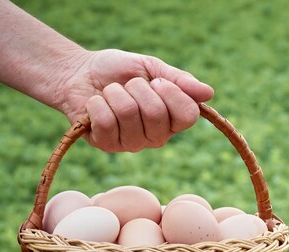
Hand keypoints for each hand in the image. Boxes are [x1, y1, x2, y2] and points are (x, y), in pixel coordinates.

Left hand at [56, 49, 213, 151]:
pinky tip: (95, 104)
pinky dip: (97, 103)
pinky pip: (106, 122)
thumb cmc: (118, 71)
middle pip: (157, 114)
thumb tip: (209, 93)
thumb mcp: (151, 67)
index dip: (172, 94)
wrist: (79, 73)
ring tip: (110, 93)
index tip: (157, 81)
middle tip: (128, 85)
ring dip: (115, 94)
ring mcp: (132, 144)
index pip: (189, 115)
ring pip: (129, 115)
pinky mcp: (107, 145)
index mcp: (172, 119)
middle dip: (137, 89)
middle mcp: (156, 137)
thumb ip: (179, 80)